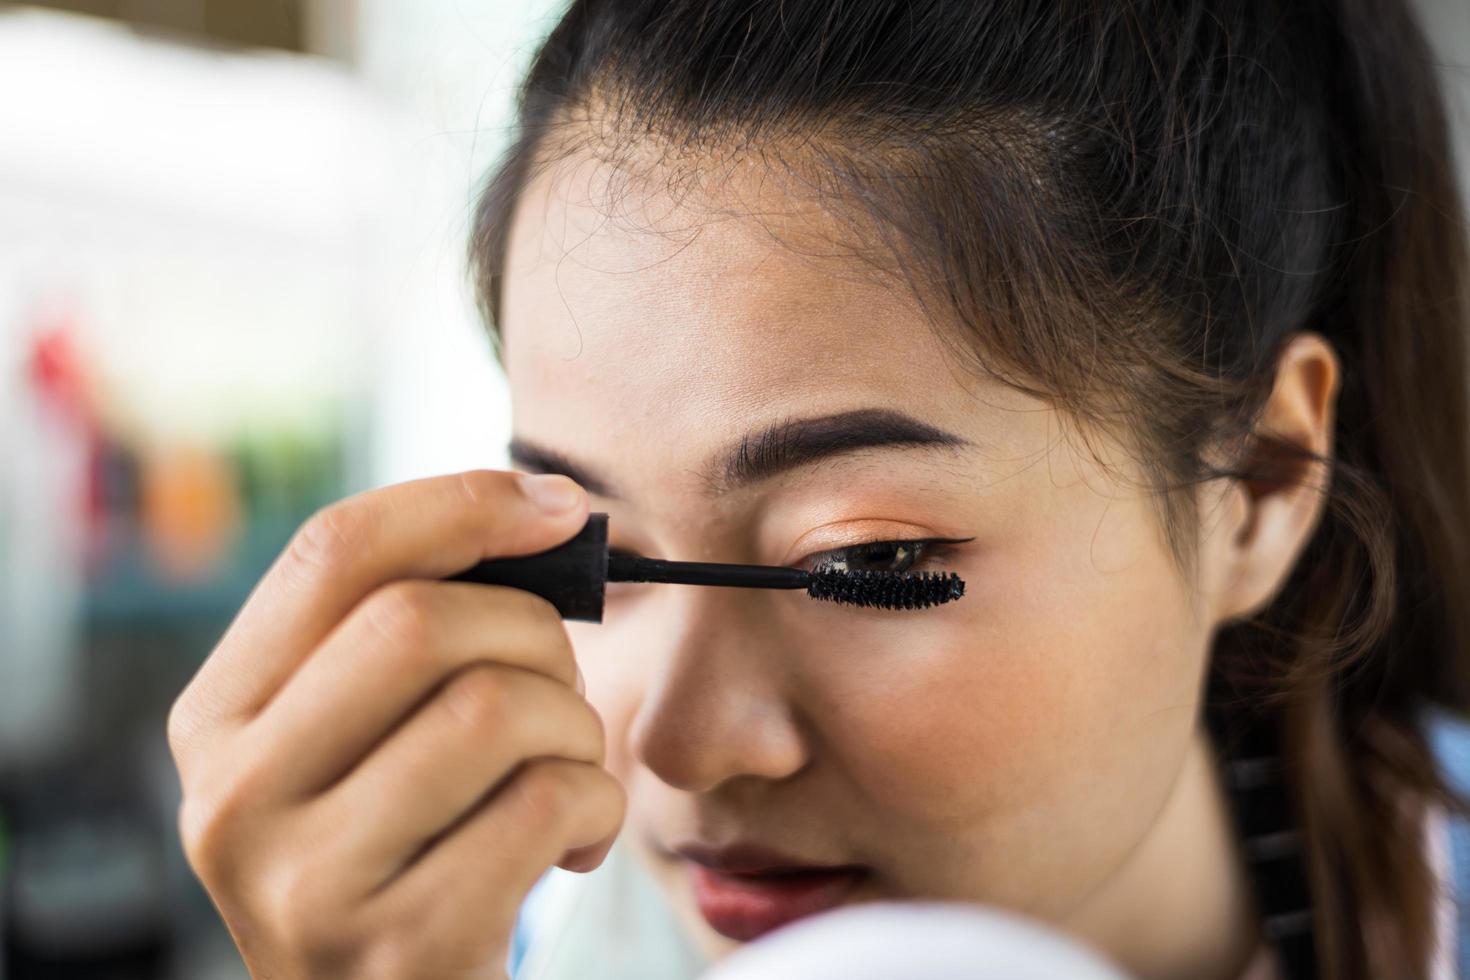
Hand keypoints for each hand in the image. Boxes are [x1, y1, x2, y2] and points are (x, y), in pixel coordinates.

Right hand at [167, 470, 624, 978]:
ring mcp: (306, 882)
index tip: (563, 505)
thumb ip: (410, 632)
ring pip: (495, 706)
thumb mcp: (364, 741)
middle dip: (536, 635)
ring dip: (574, 727)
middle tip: (558, 688)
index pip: (333, 551)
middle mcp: (234, 796)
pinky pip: (546, 801)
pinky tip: (572, 843)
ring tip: (564, 773)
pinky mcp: (401, 946)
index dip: (463, 504)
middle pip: (422, 622)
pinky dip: (597, 805)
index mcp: (219, 718)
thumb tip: (546, 508)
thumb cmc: (408, 848)